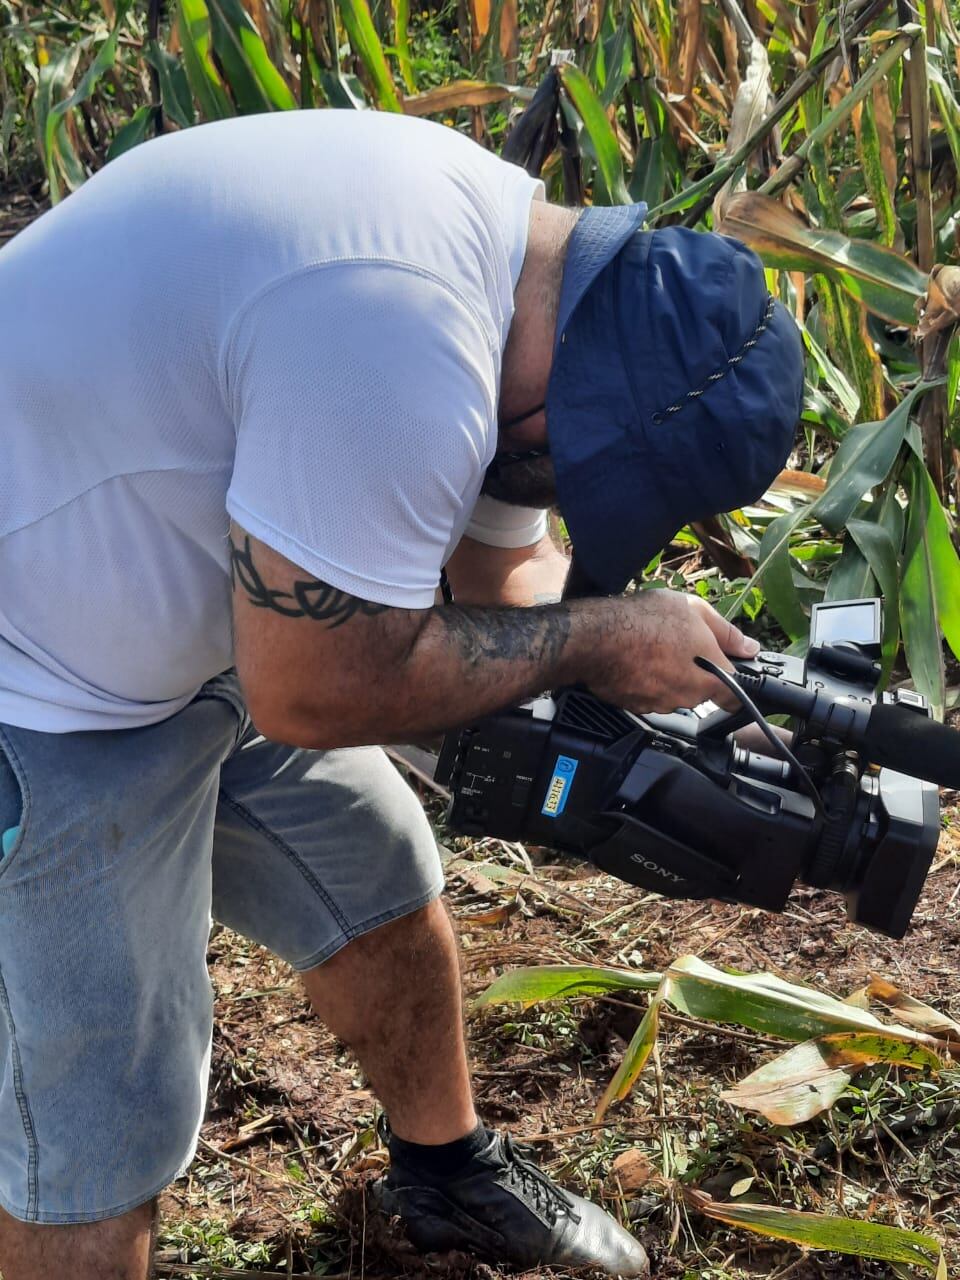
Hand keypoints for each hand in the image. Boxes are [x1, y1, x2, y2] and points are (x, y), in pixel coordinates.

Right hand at [586, 590, 759, 713]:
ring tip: (652, 647)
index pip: (735, 696)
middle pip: (700, 689)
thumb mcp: (695, 611)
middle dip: (694, 670)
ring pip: (672, 692)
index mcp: (710, 676)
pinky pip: (647, 695)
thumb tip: (750, 647)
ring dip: (668, 675)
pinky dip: (645, 681)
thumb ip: (727, 633)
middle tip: (678, 643)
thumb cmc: (645, 621)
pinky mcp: (635, 706)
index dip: (733, 685)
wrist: (597, 637)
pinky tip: (635, 658)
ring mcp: (660, 704)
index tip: (726, 674)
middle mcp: (688, 696)